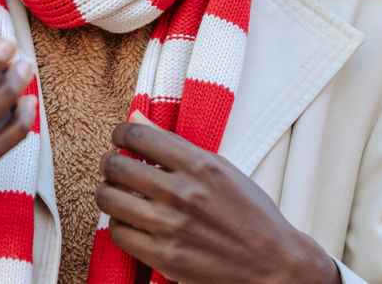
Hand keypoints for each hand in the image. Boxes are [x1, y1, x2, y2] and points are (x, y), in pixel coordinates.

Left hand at [96, 111, 340, 283]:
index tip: (119, 138)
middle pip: (117, 166)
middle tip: (113, 165)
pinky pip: (118, 233)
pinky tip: (130, 220)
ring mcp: (173, 227)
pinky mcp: (166, 257)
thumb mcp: (219, 168)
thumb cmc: (249, 213)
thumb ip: (172, 142)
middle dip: (109, 162)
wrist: (274, 265)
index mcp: (200, 166)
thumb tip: (133, 117)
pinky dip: (118, 224)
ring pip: (110, 200)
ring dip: (107, 192)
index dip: (120, 134)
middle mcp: (184, 194)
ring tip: (116, 192)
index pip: (137, 136)